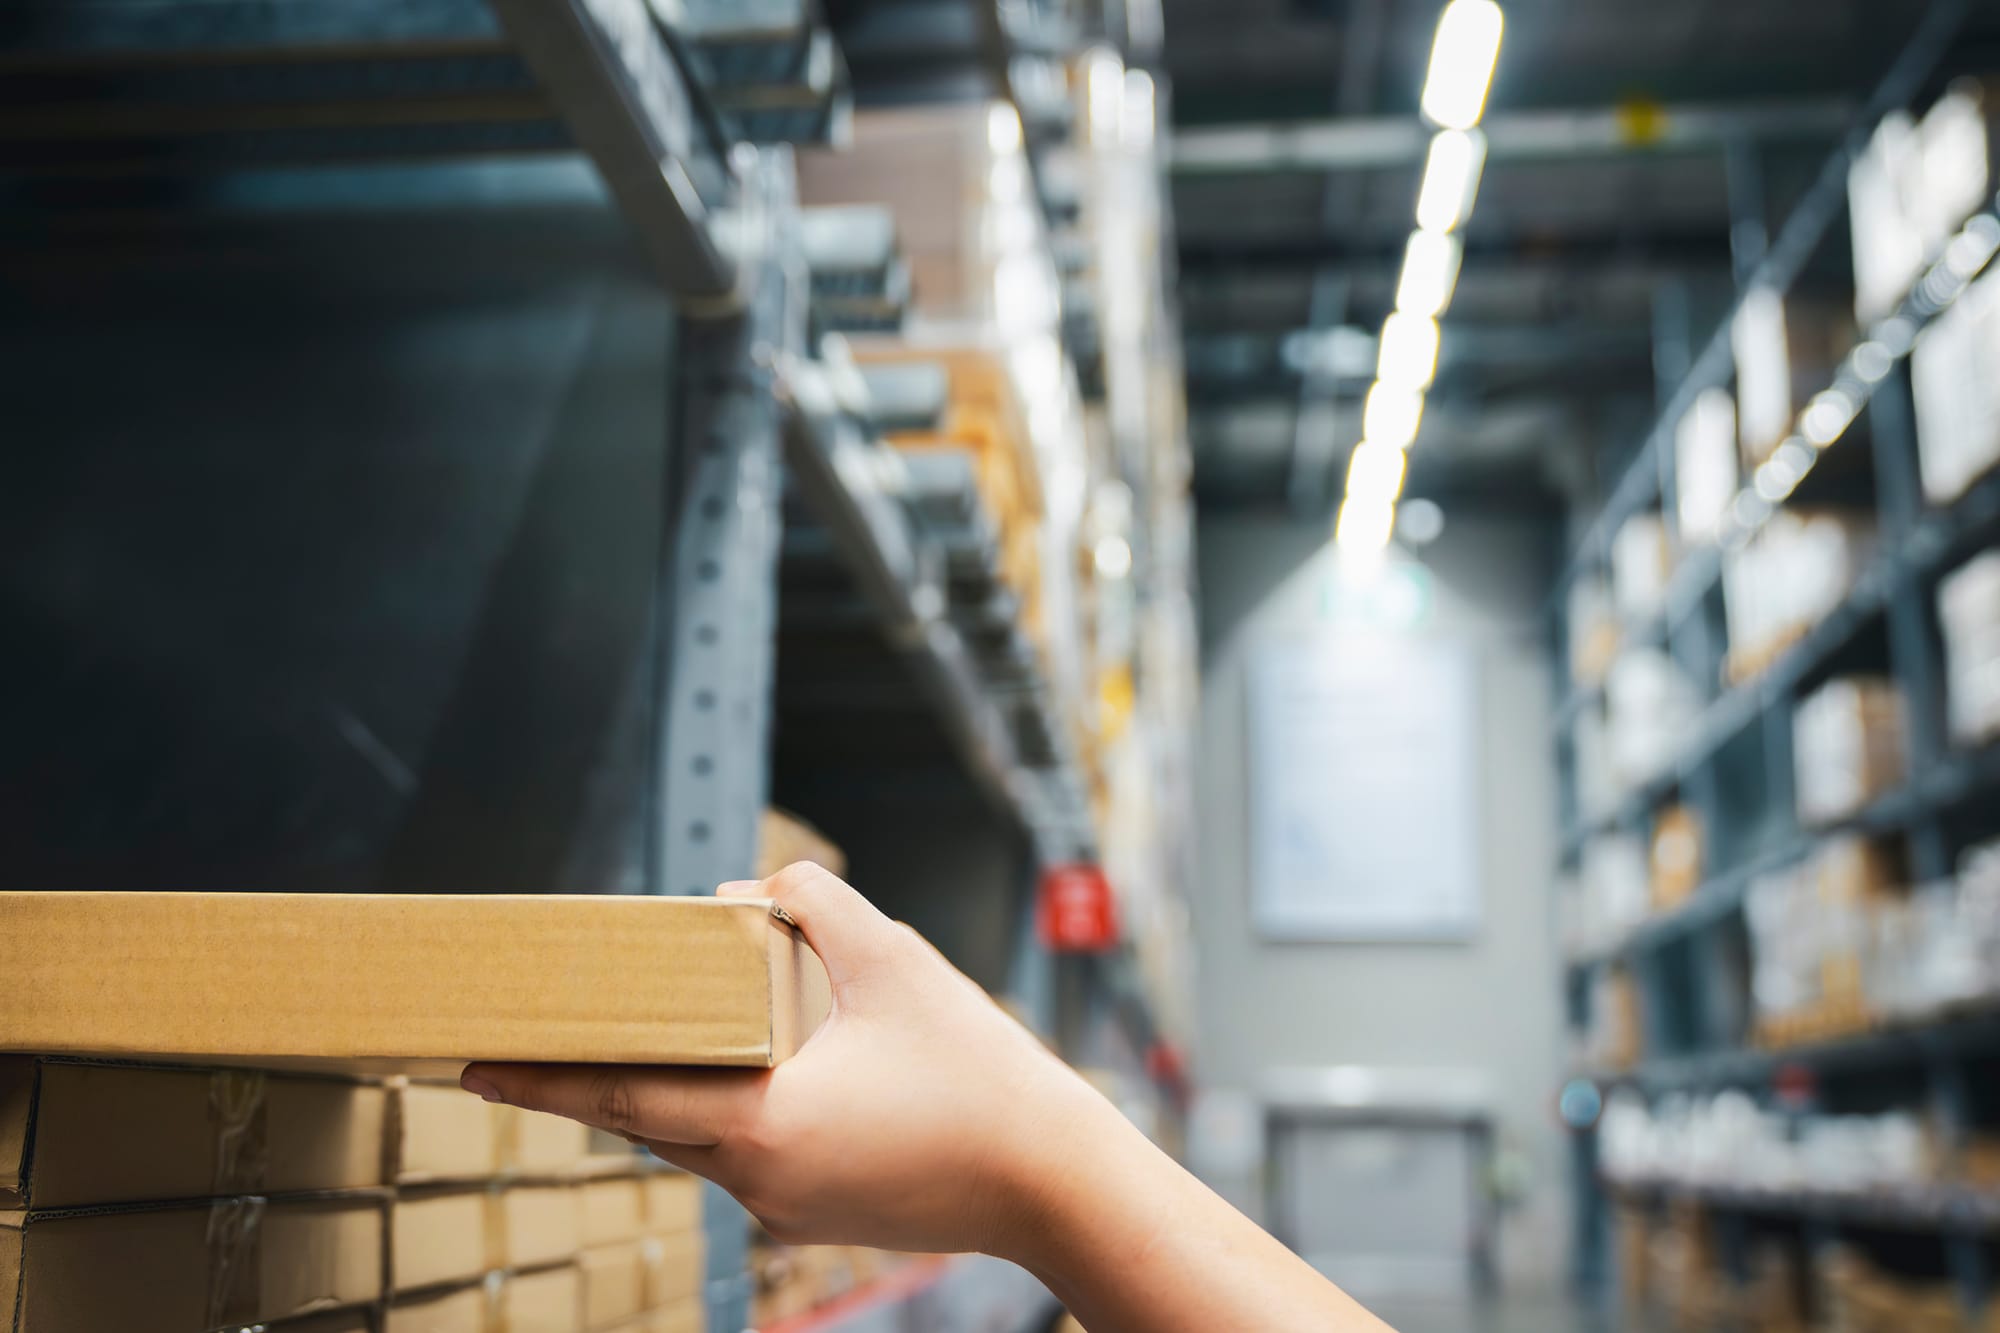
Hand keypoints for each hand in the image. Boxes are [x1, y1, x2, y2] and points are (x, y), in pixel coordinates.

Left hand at [460, 862, 1115, 1256]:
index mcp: (763, 1127)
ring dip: (658, 1091)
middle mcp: (758, 1183)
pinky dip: (717, 1110)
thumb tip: (753, 890)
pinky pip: (742, 1155)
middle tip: (522, 1041)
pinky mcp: (816, 1213)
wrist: (1054, 1182)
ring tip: (626, 1037)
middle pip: (647, 1122)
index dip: (543, 1076)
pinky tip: (729, 1067)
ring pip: (694, 1140)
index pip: (624, 1097)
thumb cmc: (981, 1077)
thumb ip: (815, 908)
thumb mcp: (896, 962)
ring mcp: (785, 1209)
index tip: (472, 1063)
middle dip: (586, 1077)